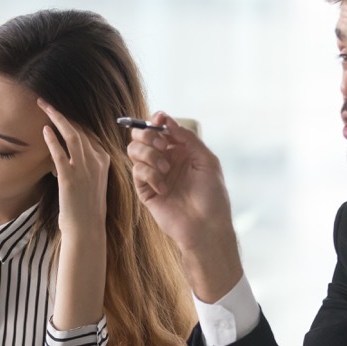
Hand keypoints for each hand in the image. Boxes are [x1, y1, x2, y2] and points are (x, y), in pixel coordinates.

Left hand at [39, 100, 109, 238]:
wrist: (87, 229)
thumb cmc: (87, 210)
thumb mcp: (92, 184)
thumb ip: (85, 168)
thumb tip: (67, 160)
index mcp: (103, 161)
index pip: (88, 133)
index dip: (72, 122)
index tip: (59, 114)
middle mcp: (96, 161)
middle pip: (79, 129)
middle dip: (62, 114)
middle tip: (46, 103)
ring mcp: (84, 168)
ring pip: (71, 135)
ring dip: (56, 118)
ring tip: (43, 106)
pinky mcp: (69, 177)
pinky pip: (60, 153)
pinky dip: (52, 140)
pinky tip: (44, 130)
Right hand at [126, 112, 242, 300]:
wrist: (206, 227)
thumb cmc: (212, 196)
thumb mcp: (206, 160)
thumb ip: (187, 138)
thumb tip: (167, 120)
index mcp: (180, 151)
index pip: (161, 129)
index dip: (156, 121)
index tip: (159, 118)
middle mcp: (165, 161)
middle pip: (141, 136)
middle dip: (147, 134)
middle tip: (160, 143)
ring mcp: (153, 175)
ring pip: (134, 151)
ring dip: (149, 154)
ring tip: (165, 168)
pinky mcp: (145, 191)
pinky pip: (137, 172)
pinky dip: (150, 175)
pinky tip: (163, 187)